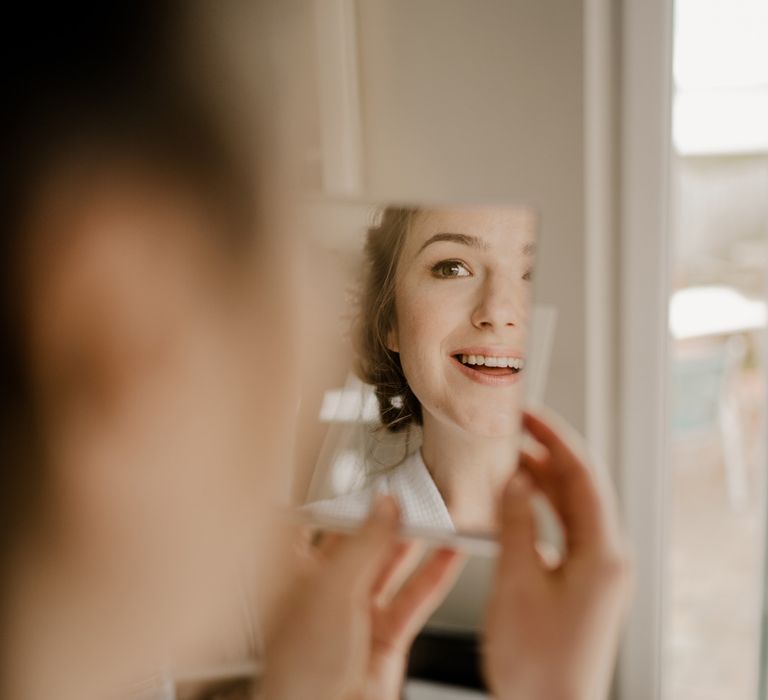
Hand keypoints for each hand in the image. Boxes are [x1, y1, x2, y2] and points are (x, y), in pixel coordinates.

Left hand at [262, 496, 463, 699]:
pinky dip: (435, 576)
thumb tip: (384, 506)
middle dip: (389, 521)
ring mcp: (357, 615)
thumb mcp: (331, 590)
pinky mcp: (387, 636)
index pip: (321, 526)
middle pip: (363, 545)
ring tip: (440, 517)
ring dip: (417, 544)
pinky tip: (451, 555)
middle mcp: (326, 593)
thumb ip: (363, 544)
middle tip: (415, 496)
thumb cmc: (300, 673)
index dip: (347, 503)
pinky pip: (415, 598)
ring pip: (392, 569)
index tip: (372, 482)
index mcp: (296, 576)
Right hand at [484, 411, 631, 699]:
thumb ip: (516, 525)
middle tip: (511, 433)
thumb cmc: (538, 663)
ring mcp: (596, 569)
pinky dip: (539, 510)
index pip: (583, 475)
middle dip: (545, 456)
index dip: (555, 439)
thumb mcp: (517, 584)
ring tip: (506, 461)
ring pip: (570, 507)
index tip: (528, 416)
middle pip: (579, 488)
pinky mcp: (582, 581)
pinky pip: (563, 530)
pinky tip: (513, 502)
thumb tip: (514, 482)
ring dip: (540, 482)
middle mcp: (607, 556)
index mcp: (602, 553)